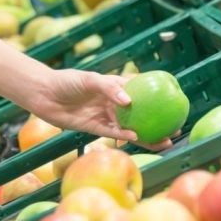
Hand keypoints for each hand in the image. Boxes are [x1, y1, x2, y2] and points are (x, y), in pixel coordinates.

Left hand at [28, 69, 174, 150]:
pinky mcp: (95, 128)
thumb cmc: (67, 81)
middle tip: (176, 127)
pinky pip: (115, 133)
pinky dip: (126, 136)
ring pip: (132, 127)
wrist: (45, 94)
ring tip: (164, 140)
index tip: (176, 101)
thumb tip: (129, 101)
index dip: (158, 97)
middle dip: (159, 121)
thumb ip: (109, 88)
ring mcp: (106, 116)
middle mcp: (114, 103)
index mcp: (115, 88)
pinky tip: (138, 137)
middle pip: (142, 114)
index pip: (142, 91)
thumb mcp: (90, 79)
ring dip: (147, 134)